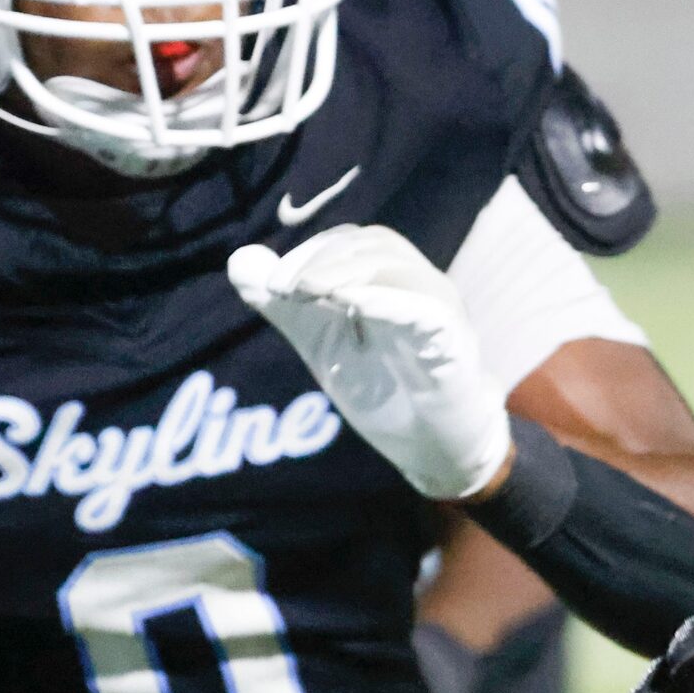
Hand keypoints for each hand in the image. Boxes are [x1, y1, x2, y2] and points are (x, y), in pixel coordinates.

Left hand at [229, 225, 512, 501]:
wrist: (431, 448)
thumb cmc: (387, 394)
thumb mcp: (323, 344)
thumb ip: (284, 306)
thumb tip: (239, 261)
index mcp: (392, 283)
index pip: (351, 243)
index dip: (309, 252)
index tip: (270, 285)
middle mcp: (421, 287)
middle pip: (374, 244)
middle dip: (321, 259)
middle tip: (282, 290)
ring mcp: (441, 312)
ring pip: (398, 266)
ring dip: (345, 272)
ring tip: (307, 292)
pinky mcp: (454, 344)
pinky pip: (425, 311)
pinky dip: (385, 301)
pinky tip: (347, 304)